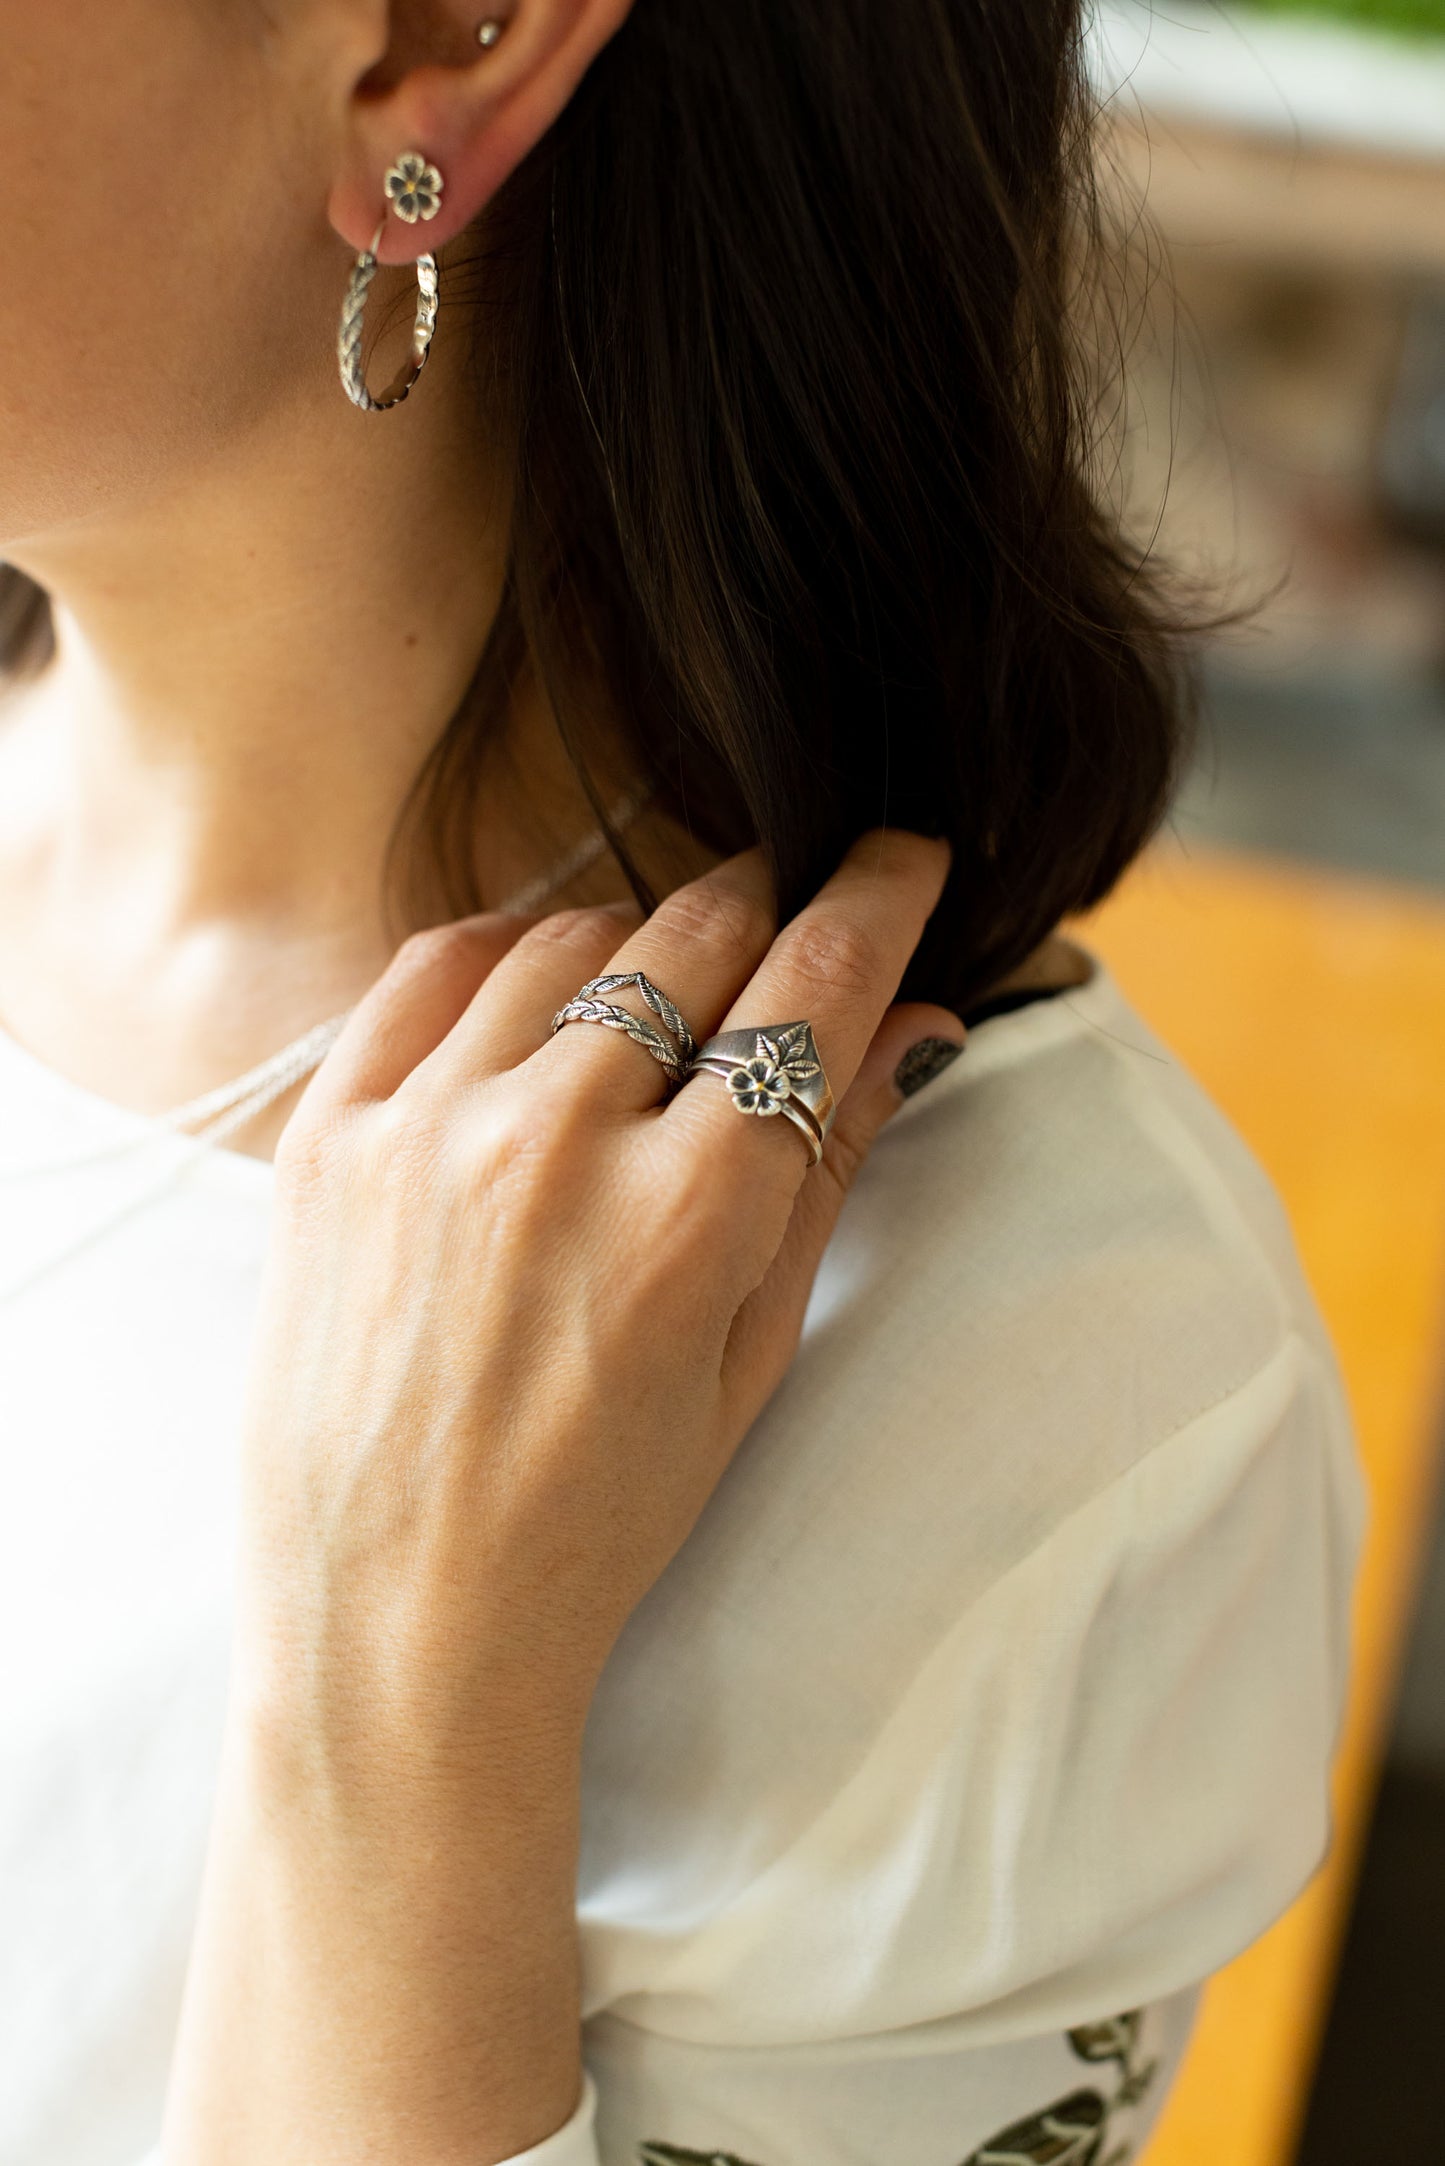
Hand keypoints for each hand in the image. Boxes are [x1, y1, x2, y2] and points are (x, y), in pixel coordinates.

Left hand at [235, 828, 959, 1736]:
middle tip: (795, 913)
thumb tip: (914, 1024)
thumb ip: (828, 1174)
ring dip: (650, 933)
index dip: (881, 895)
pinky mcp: (332, 1134)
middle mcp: (555, 1144)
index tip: (905, 851)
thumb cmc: (594, 1522)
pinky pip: (434, 966)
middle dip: (774, 899)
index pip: (814, 986)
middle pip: (702, 932)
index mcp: (685, 1216)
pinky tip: (549, 976)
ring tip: (672, 980)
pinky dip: (513, 948)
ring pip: (576, 936)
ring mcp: (428, 1128)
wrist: (398, 1620)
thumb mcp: (749, 1362)